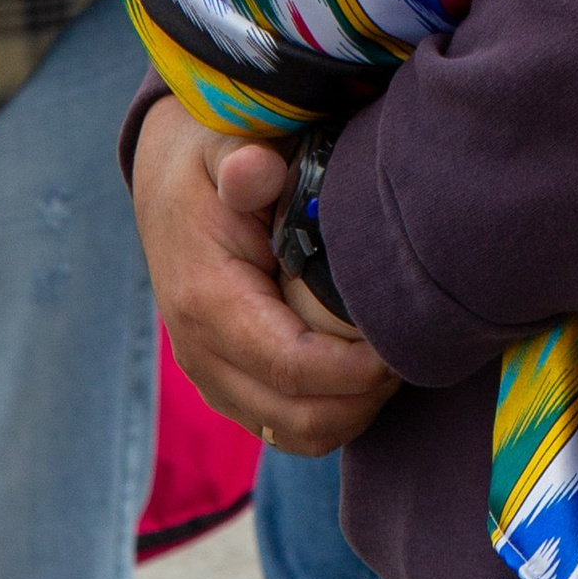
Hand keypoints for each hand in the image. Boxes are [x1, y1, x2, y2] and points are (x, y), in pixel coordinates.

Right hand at [130, 100, 398, 456]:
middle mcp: (200, 353)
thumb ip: (244, 160)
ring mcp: (210, 376)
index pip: (293, 369)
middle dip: (364, 398)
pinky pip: (284, 427)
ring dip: (351, 412)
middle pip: (298, 419)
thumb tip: (256, 170)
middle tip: (411, 354)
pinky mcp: (224, 383)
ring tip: (391, 363)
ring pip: (294, 435)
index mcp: (207, 302)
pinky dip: (330, 414)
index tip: (403, 344)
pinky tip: (363, 371)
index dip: (357, 370)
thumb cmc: (209, 157)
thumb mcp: (223, 143)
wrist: (167, 177)